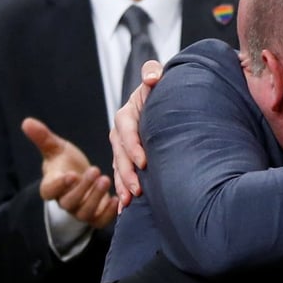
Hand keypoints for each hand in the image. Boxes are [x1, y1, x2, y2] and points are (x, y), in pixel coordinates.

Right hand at [22, 118, 115, 228]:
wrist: (84, 178)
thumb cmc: (67, 162)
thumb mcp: (57, 148)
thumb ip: (43, 138)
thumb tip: (26, 121)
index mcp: (52, 186)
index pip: (50, 190)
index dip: (59, 185)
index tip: (70, 174)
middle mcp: (64, 201)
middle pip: (69, 202)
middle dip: (83, 188)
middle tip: (96, 171)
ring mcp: (79, 211)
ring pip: (84, 211)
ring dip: (96, 197)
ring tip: (106, 179)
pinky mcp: (95, 217)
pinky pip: (99, 221)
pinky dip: (108, 213)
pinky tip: (116, 199)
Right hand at [110, 59, 162, 209]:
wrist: (164, 102)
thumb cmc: (162, 91)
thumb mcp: (157, 78)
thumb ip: (153, 73)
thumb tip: (152, 77)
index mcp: (127, 114)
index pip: (126, 130)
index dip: (133, 146)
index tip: (144, 162)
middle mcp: (121, 132)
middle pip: (119, 154)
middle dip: (127, 173)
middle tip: (137, 190)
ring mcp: (123, 148)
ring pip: (118, 168)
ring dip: (122, 186)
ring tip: (129, 203)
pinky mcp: (128, 160)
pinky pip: (122, 176)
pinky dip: (123, 191)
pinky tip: (124, 209)